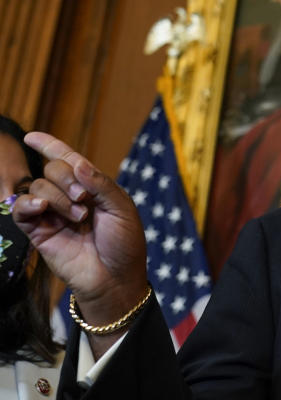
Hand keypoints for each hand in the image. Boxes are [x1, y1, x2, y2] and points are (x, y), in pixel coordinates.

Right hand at [12, 133, 147, 329]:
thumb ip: (101, 184)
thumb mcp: (122, 209)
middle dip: (66, 178)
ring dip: (58, 198)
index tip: (32, 136)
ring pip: (38, 187)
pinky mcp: (38, 232)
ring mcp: (52, 214)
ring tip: (79, 218)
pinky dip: (28, 204)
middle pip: (52, 169)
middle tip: (84, 200)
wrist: (115, 278)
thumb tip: (78, 163)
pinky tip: (41, 208)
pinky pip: (21, 210)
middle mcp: (69, 197)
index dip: (50, 146)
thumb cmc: (125, 244)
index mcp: (91, 187)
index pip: (67, 160)